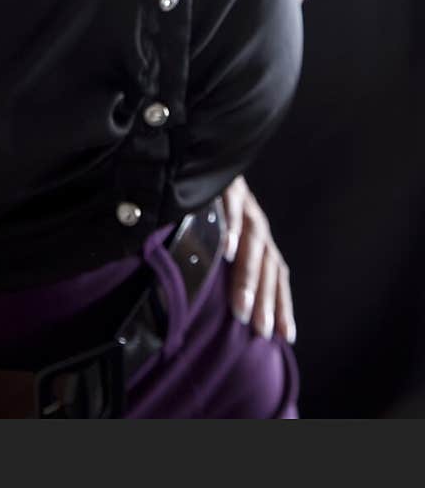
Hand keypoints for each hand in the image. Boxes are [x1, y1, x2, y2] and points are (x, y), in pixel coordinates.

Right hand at [221, 175, 295, 344]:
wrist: (202, 150)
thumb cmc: (206, 202)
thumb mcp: (219, 233)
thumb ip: (222, 262)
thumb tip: (222, 304)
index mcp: (259, 236)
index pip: (277, 272)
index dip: (282, 303)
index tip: (284, 337)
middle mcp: (256, 221)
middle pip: (267, 262)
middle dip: (265, 298)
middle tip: (259, 330)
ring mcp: (244, 202)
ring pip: (253, 241)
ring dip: (248, 275)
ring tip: (243, 305)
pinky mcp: (226, 183)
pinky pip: (230, 207)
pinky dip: (231, 229)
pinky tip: (226, 251)